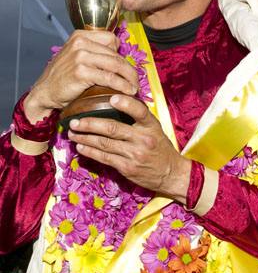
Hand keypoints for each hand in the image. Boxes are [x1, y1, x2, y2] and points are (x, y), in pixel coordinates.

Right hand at [24, 30, 138, 123]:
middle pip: (116, 53)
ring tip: (135, 88)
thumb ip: (93, 51)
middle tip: (136, 80)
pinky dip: (122, 86)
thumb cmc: (63, 77)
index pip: (111, 39)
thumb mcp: (76, 57)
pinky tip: (128, 91)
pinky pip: (110, 78)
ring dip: (129, 78)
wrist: (45, 92)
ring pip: (116, 65)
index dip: (121, 54)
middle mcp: (80, 43)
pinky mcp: (81, 72)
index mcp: (80, 35)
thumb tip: (118, 53)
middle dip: (129, 69)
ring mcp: (80, 56)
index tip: (126, 67)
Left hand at [67, 94, 191, 203]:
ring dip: (85, 138)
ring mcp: (134, 154)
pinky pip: (104, 157)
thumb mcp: (155, 129)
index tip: (111, 98)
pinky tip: (81, 146)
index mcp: (151, 126)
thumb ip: (139, 118)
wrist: (170, 173)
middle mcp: (143, 139)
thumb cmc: (160, 147)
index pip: (139, 111)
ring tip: (72, 133)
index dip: (126, 104)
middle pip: (112, 128)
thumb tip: (116, 102)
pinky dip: (90, 151)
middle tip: (75, 121)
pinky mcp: (127, 168)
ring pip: (104, 143)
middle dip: (90, 124)